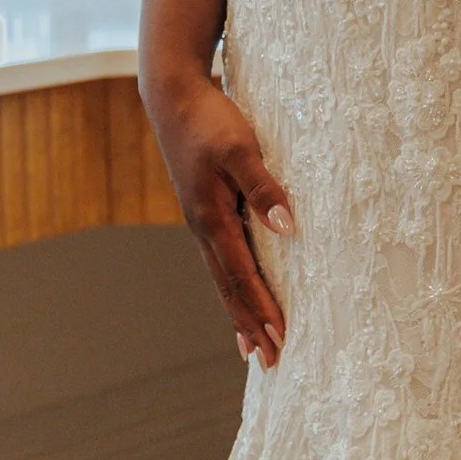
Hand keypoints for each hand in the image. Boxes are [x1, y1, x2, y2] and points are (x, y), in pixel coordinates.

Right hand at [144, 66, 293, 367]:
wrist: (172, 96)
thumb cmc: (210, 118)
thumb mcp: (242, 147)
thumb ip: (264, 187)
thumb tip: (287, 228)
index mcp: (212, 218)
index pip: (242, 276)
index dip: (262, 309)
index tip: (280, 339)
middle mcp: (203, 228)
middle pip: (229, 289)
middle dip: (250, 326)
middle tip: (269, 363)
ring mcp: (200, 222)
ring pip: (222, 279)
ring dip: (239, 314)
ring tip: (252, 347)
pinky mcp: (204, 212)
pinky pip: (221, 261)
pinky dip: (233, 288)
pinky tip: (241, 297)